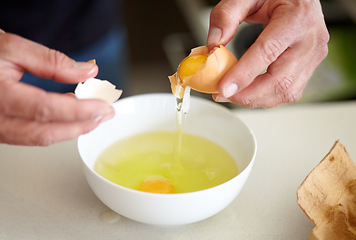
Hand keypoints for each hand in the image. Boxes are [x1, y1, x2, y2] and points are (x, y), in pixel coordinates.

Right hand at [0, 30, 113, 145]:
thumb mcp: (12, 47)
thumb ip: (52, 61)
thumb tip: (88, 72)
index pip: (46, 109)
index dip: (80, 111)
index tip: (104, 106)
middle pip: (46, 132)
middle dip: (82, 125)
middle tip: (106, 113)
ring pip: (40, 138)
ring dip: (73, 129)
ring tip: (95, 115)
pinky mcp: (1, 131)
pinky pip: (32, 136)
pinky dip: (58, 128)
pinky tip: (73, 117)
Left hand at [207, 0, 328, 107]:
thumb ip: (227, 14)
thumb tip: (213, 44)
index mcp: (297, 17)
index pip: (267, 51)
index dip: (244, 74)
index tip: (223, 88)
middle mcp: (310, 39)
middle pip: (280, 80)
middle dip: (248, 94)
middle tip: (222, 94)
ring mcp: (313, 55)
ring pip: (286, 92)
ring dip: (256, 100)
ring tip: (232, 95)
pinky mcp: (310, 66)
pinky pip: (289, 91)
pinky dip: (266, 97)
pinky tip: (249, 92)